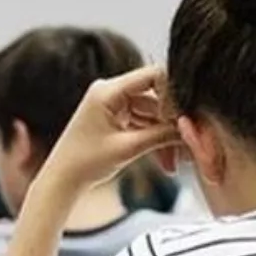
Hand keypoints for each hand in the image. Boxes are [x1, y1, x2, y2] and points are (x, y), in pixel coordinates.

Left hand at [42, 66, 180, 191]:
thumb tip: (193, 127)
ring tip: (180, 161)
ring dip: (167, 137)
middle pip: (157, 97)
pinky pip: (145, 123)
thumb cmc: (85, 163)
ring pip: (154, 114)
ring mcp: (114, 104)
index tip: (185, 119)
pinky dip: (156, 140)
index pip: (154, 75)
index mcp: (108, 90)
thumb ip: (162, 134)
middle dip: (174, 123)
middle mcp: (111, 91)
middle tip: (191, 145)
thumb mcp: (128, 148)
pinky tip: (168, 162)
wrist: (62, 180)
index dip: (175, 94)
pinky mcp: (116, 118)